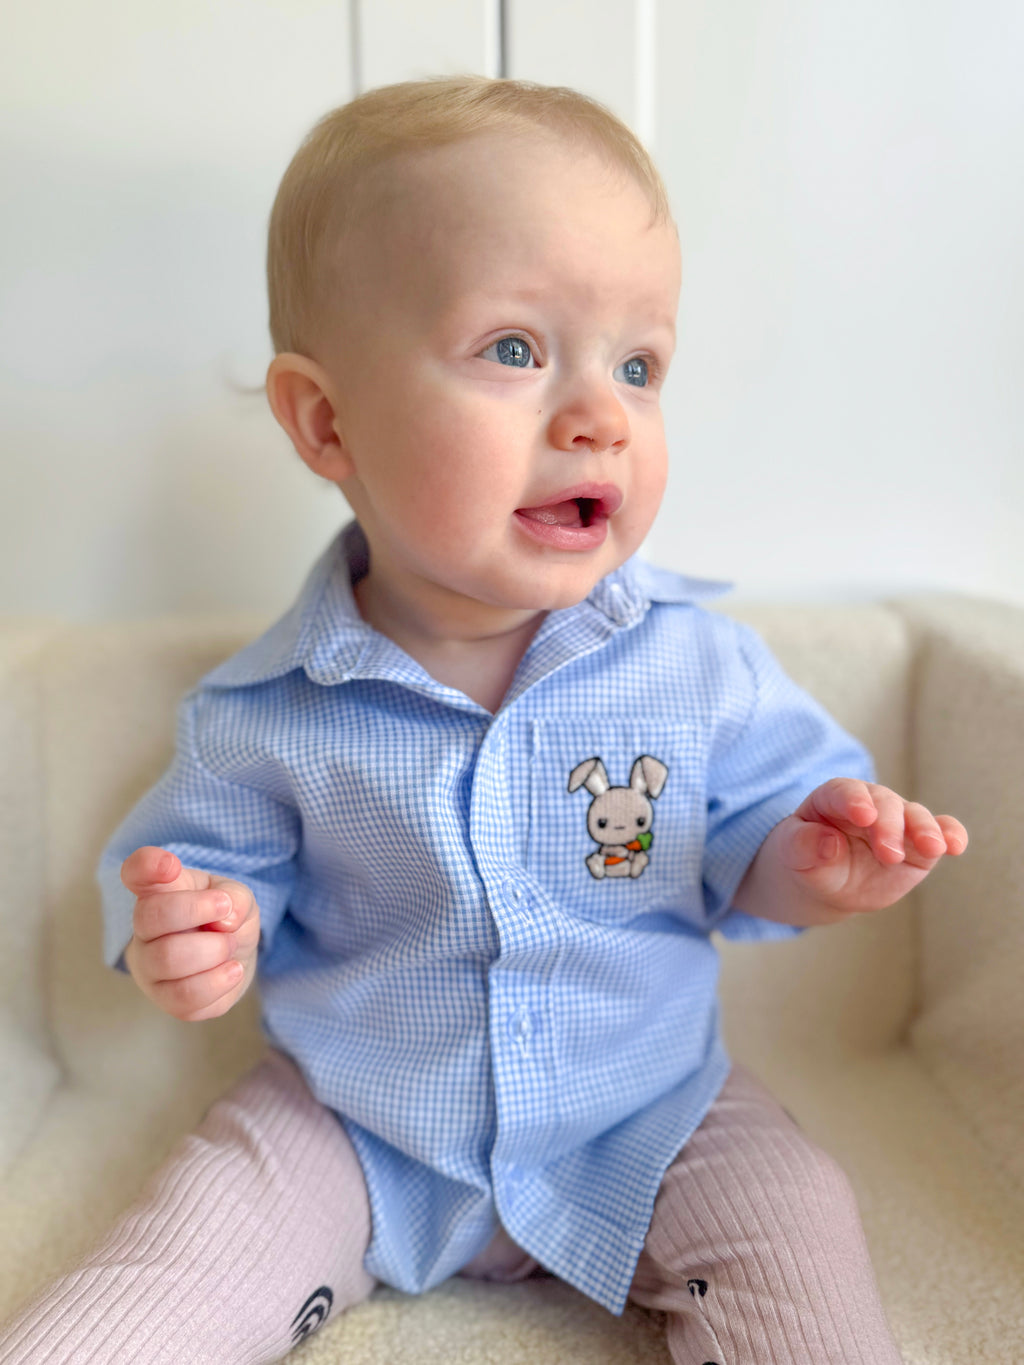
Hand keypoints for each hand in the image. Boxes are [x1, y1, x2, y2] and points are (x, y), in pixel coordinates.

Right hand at [121, 846, 260, 1020]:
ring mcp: (149, 969)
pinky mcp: (167, 1001)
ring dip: (212, 951)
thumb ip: (235, 896)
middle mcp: (144, 930)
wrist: (233, 957)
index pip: (136, 872)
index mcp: (157, 892)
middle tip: (226, 918)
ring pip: (167, 959)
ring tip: (231, 947)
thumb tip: (226, 917)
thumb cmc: (225, 917)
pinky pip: (185, 997)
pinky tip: (232, 970)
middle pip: (150, 916)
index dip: (147, 866)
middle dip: (198, 913)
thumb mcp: (236, 896)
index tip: (170, 865)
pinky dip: (218, 982)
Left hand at [736, 779, 967, 925]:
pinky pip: (941, 833)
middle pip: (884, 804)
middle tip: (888, 854)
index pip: (845, 792)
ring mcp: (898, 822)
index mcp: (834, 798)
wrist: (827, 880)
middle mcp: (871, 803)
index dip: (854, 800)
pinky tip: (956, 845)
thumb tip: (829, 842)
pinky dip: (951, 835)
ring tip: (932, 849)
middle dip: (889, 826)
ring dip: (925, 830)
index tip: (863, 815)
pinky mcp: (919, 844)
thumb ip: (805, 846)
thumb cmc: (808, 859)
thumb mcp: (794, 854)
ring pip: (916, 816)